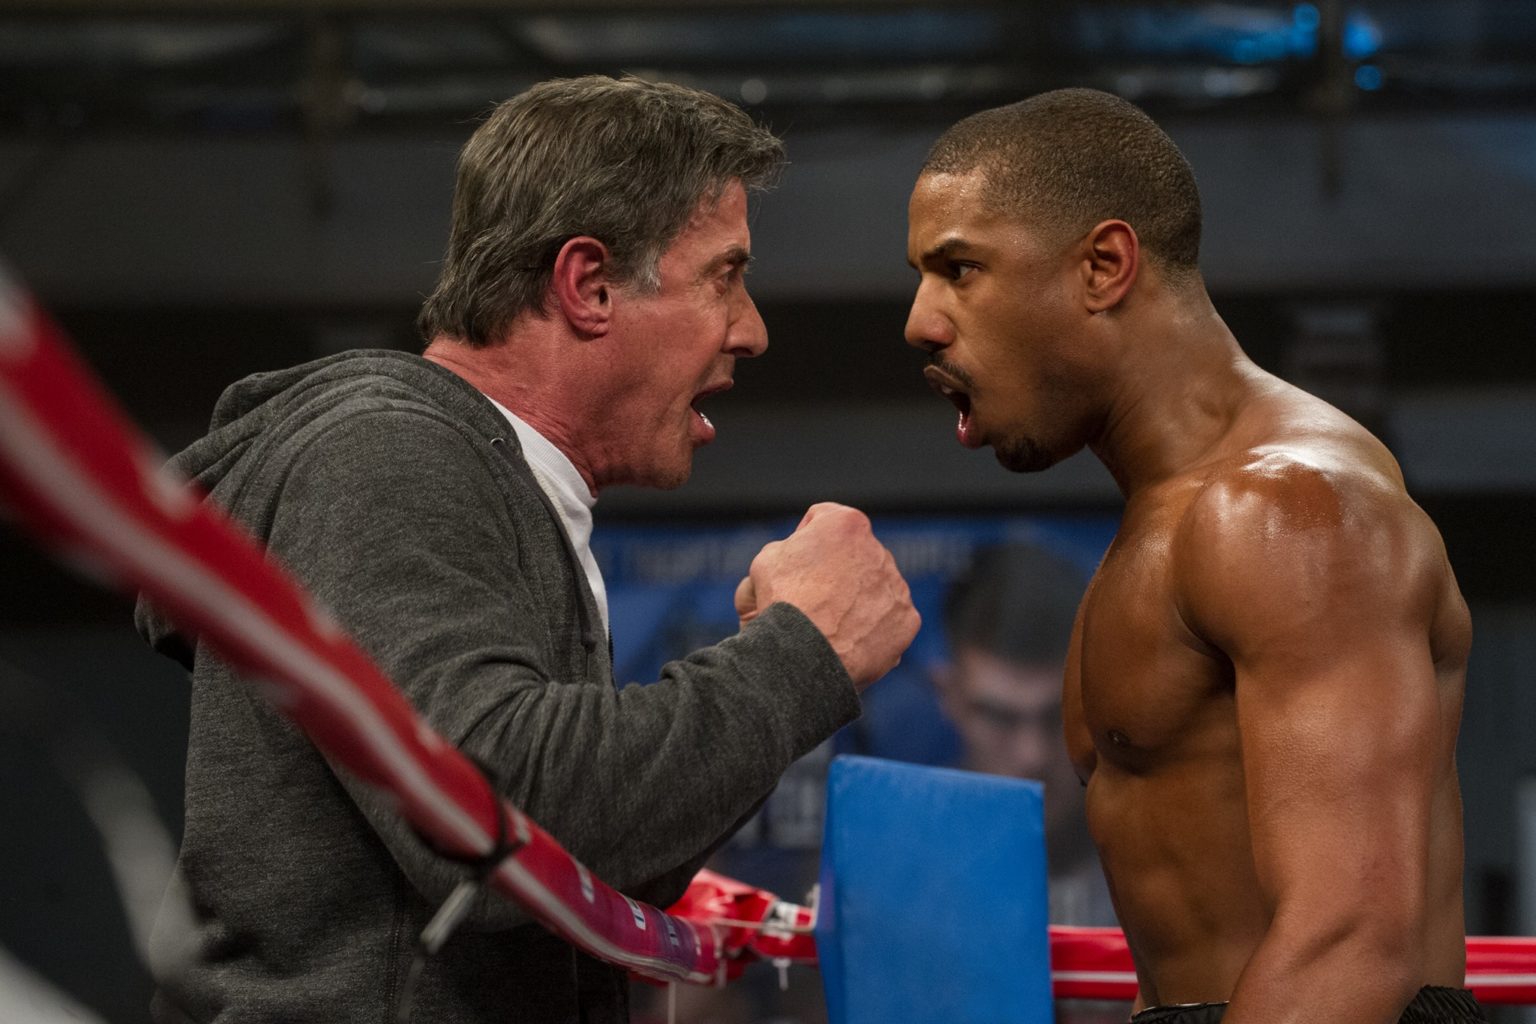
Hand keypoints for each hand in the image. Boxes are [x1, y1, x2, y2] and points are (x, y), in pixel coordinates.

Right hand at [734, 503, 919, 688]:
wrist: (804, 657)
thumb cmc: (782, 604)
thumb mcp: (768, 558)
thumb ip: (793, 544)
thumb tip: (803, 552)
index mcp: (847, 524)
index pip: (826, 520)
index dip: (806, 540)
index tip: (797, 564)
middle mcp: (880, 550)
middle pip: (855, 555)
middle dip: (838, 571)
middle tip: (813, 598)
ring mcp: (897, 587)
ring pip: (875, 587)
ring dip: (857, 599)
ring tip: (831, 624)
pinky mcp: (907, 619)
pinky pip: (890, 620)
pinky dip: (873, 629)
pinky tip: (850, 639)